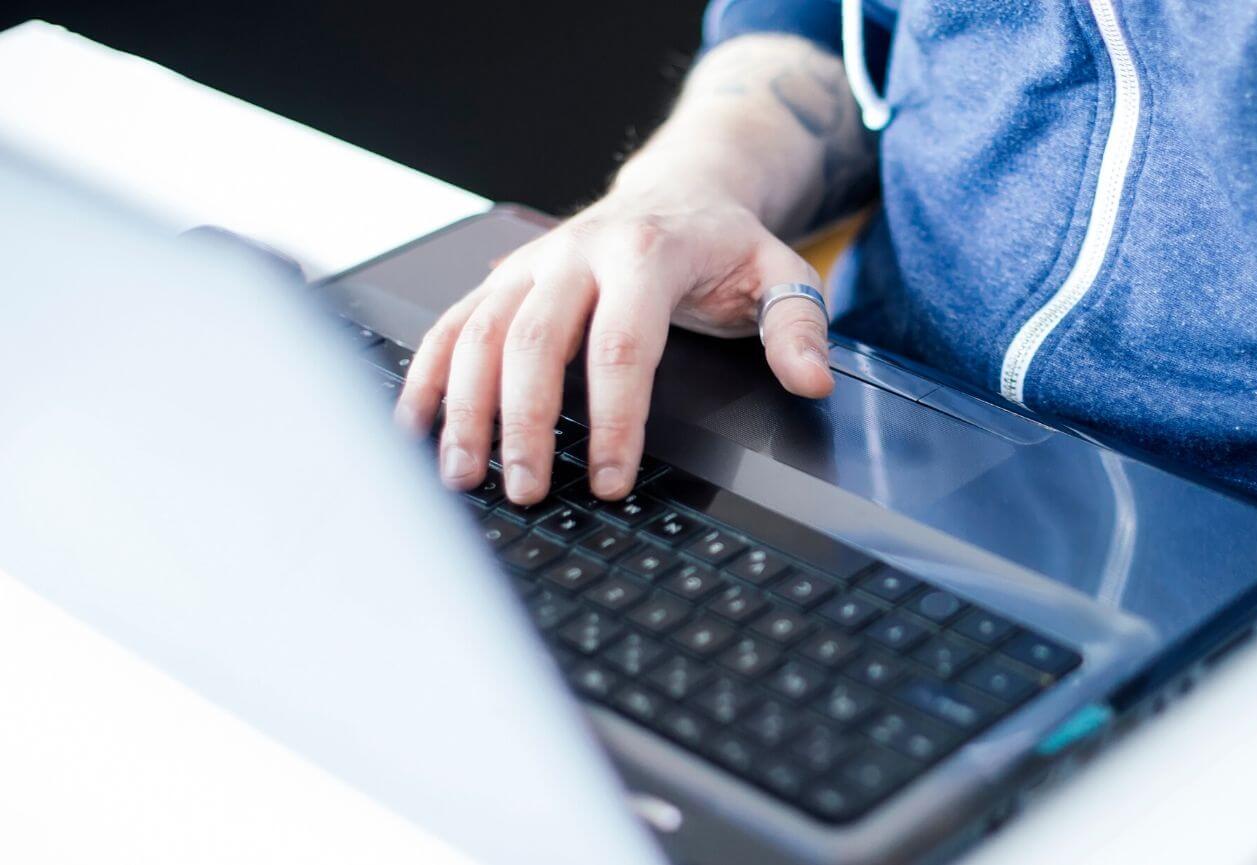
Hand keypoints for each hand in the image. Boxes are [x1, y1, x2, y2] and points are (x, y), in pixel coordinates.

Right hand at [394, 185, 833, 504]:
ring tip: (462, 477)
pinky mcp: (502, 279)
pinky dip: (427, 377)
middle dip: (523, 422)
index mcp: (648, 252)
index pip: (623, 344)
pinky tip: (413, 430)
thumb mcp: (779, 273)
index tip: (611, 478)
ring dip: (463, 408)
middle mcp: (578, 252)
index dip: (613, 418)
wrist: (679, 190)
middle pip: (535, 340)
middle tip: (525, 490)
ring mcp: (532, 264)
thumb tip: (812, 380)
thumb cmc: (723, 245)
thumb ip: (798, 327)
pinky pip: (452, 326)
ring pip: (480, 333)